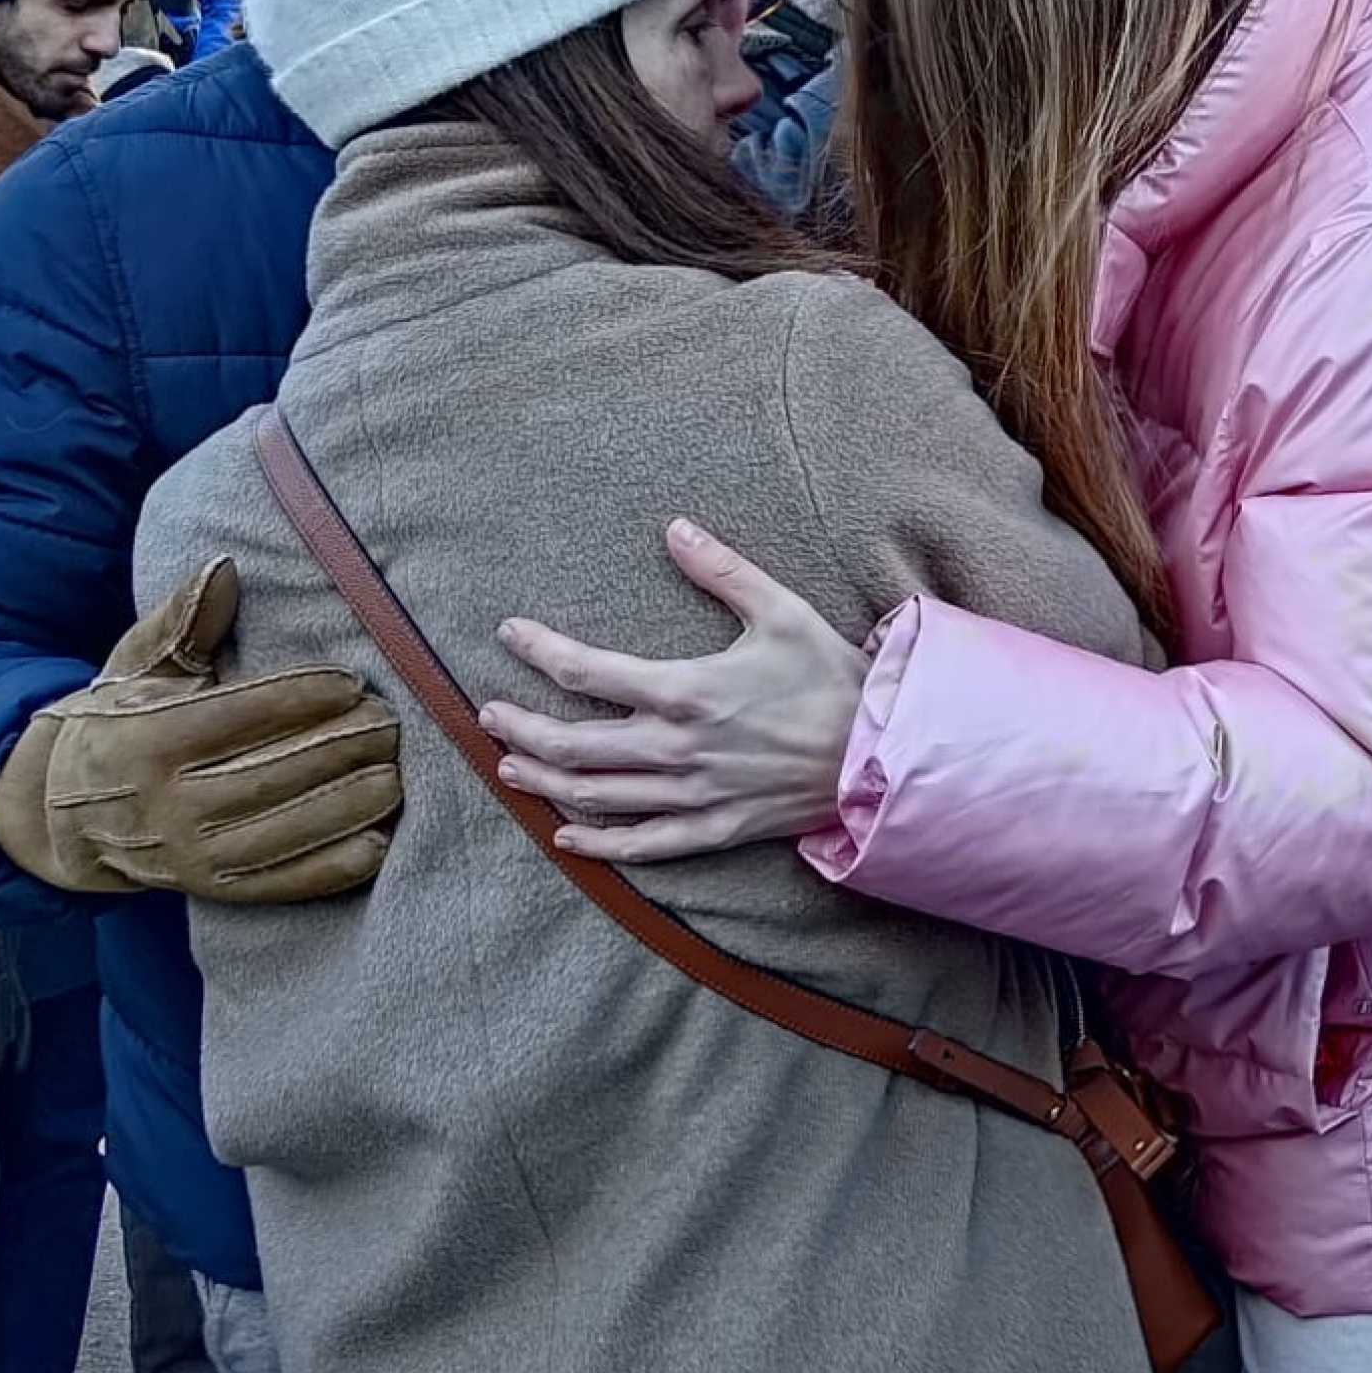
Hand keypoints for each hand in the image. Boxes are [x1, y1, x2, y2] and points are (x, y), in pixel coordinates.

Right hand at [0, 560, 400, 903]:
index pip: (232, 716)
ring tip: (395, 775)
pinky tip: (378, 843)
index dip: (297, 698)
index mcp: (143, 739)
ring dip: (346, 806)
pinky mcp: (209, 889)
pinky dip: (330, 868)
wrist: (64, 814)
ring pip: (279, 833)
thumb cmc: (119, 720)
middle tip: (391, 723)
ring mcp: (186, 856)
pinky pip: (277, 884)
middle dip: (336, 748)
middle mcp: (162, 804)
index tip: (351, 680)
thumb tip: (224, 567)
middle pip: (264, 775)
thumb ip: (182, 619)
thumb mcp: (137, 665)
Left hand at [480, 519, 866, 863]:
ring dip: (541, 782)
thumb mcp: (782, 610)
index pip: (586, 671)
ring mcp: (691, 794)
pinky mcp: (714, 828)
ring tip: (508, 766)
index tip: (510, 634)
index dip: (538, 650)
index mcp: (686, 690)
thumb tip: (674, 526)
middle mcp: (677, 748)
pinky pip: (641, 844)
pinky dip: (596, 845)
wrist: (882, 752)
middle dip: (519, 727)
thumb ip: (722, 570)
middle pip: (570, 746)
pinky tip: (565, 838)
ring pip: (593, 797)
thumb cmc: (833, 677)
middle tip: (489, 713)